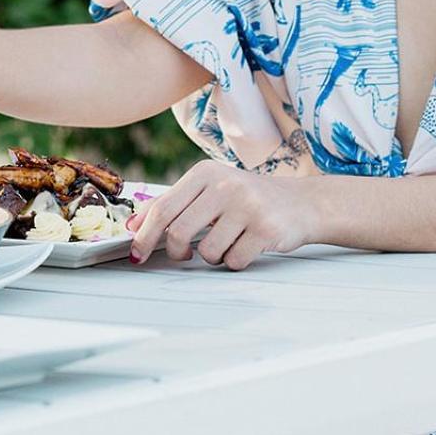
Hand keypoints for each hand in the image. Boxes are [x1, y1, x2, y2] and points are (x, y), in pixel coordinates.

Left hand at [127, 160, 315, 270]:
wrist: (301, 203)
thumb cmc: (247, 199)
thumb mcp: (210, 190)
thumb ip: (173, 204)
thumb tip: (134, 223)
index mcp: (205, 173)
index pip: (163, 208)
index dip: (144, 234)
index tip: (136, 253)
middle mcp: (225, 185)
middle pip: (178, 232)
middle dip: (177, 251)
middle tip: (185, 254)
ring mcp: (247, 206)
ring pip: (207, 252)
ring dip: (213, 256)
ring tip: (228, 241)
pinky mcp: (266, 229)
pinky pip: (233, 261)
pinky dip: (235, 261)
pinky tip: (246, 246)